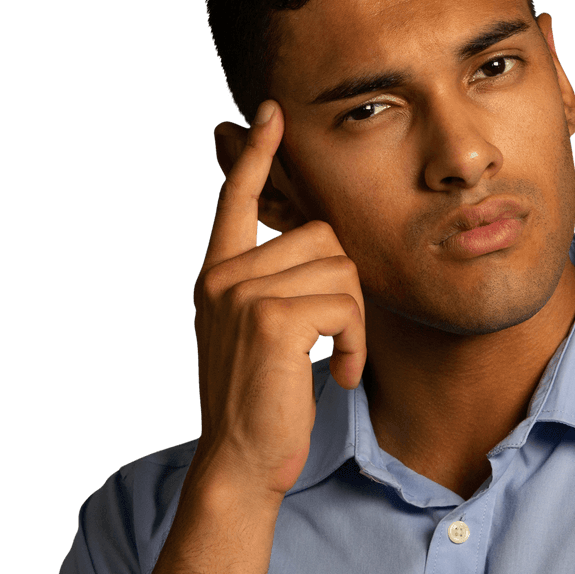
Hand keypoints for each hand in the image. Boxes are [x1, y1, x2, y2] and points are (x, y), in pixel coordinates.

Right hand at [193, 100, 365, 497]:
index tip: (271, 112)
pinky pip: (345, 306)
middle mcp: (222, 276)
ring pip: (340, 270)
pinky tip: (338, 374)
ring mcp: (241, 294)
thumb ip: (275, 285)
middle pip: (322, 235)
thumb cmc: (262, 403)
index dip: (256, 155)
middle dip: (348, 288)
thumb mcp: (262, 334)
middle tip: (339, 338)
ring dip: (355, 323)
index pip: (236, 198)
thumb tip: (322, 244)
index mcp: (218, 275)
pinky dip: (355, 343)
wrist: (242, 461)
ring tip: (338, 361)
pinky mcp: (271, 319)